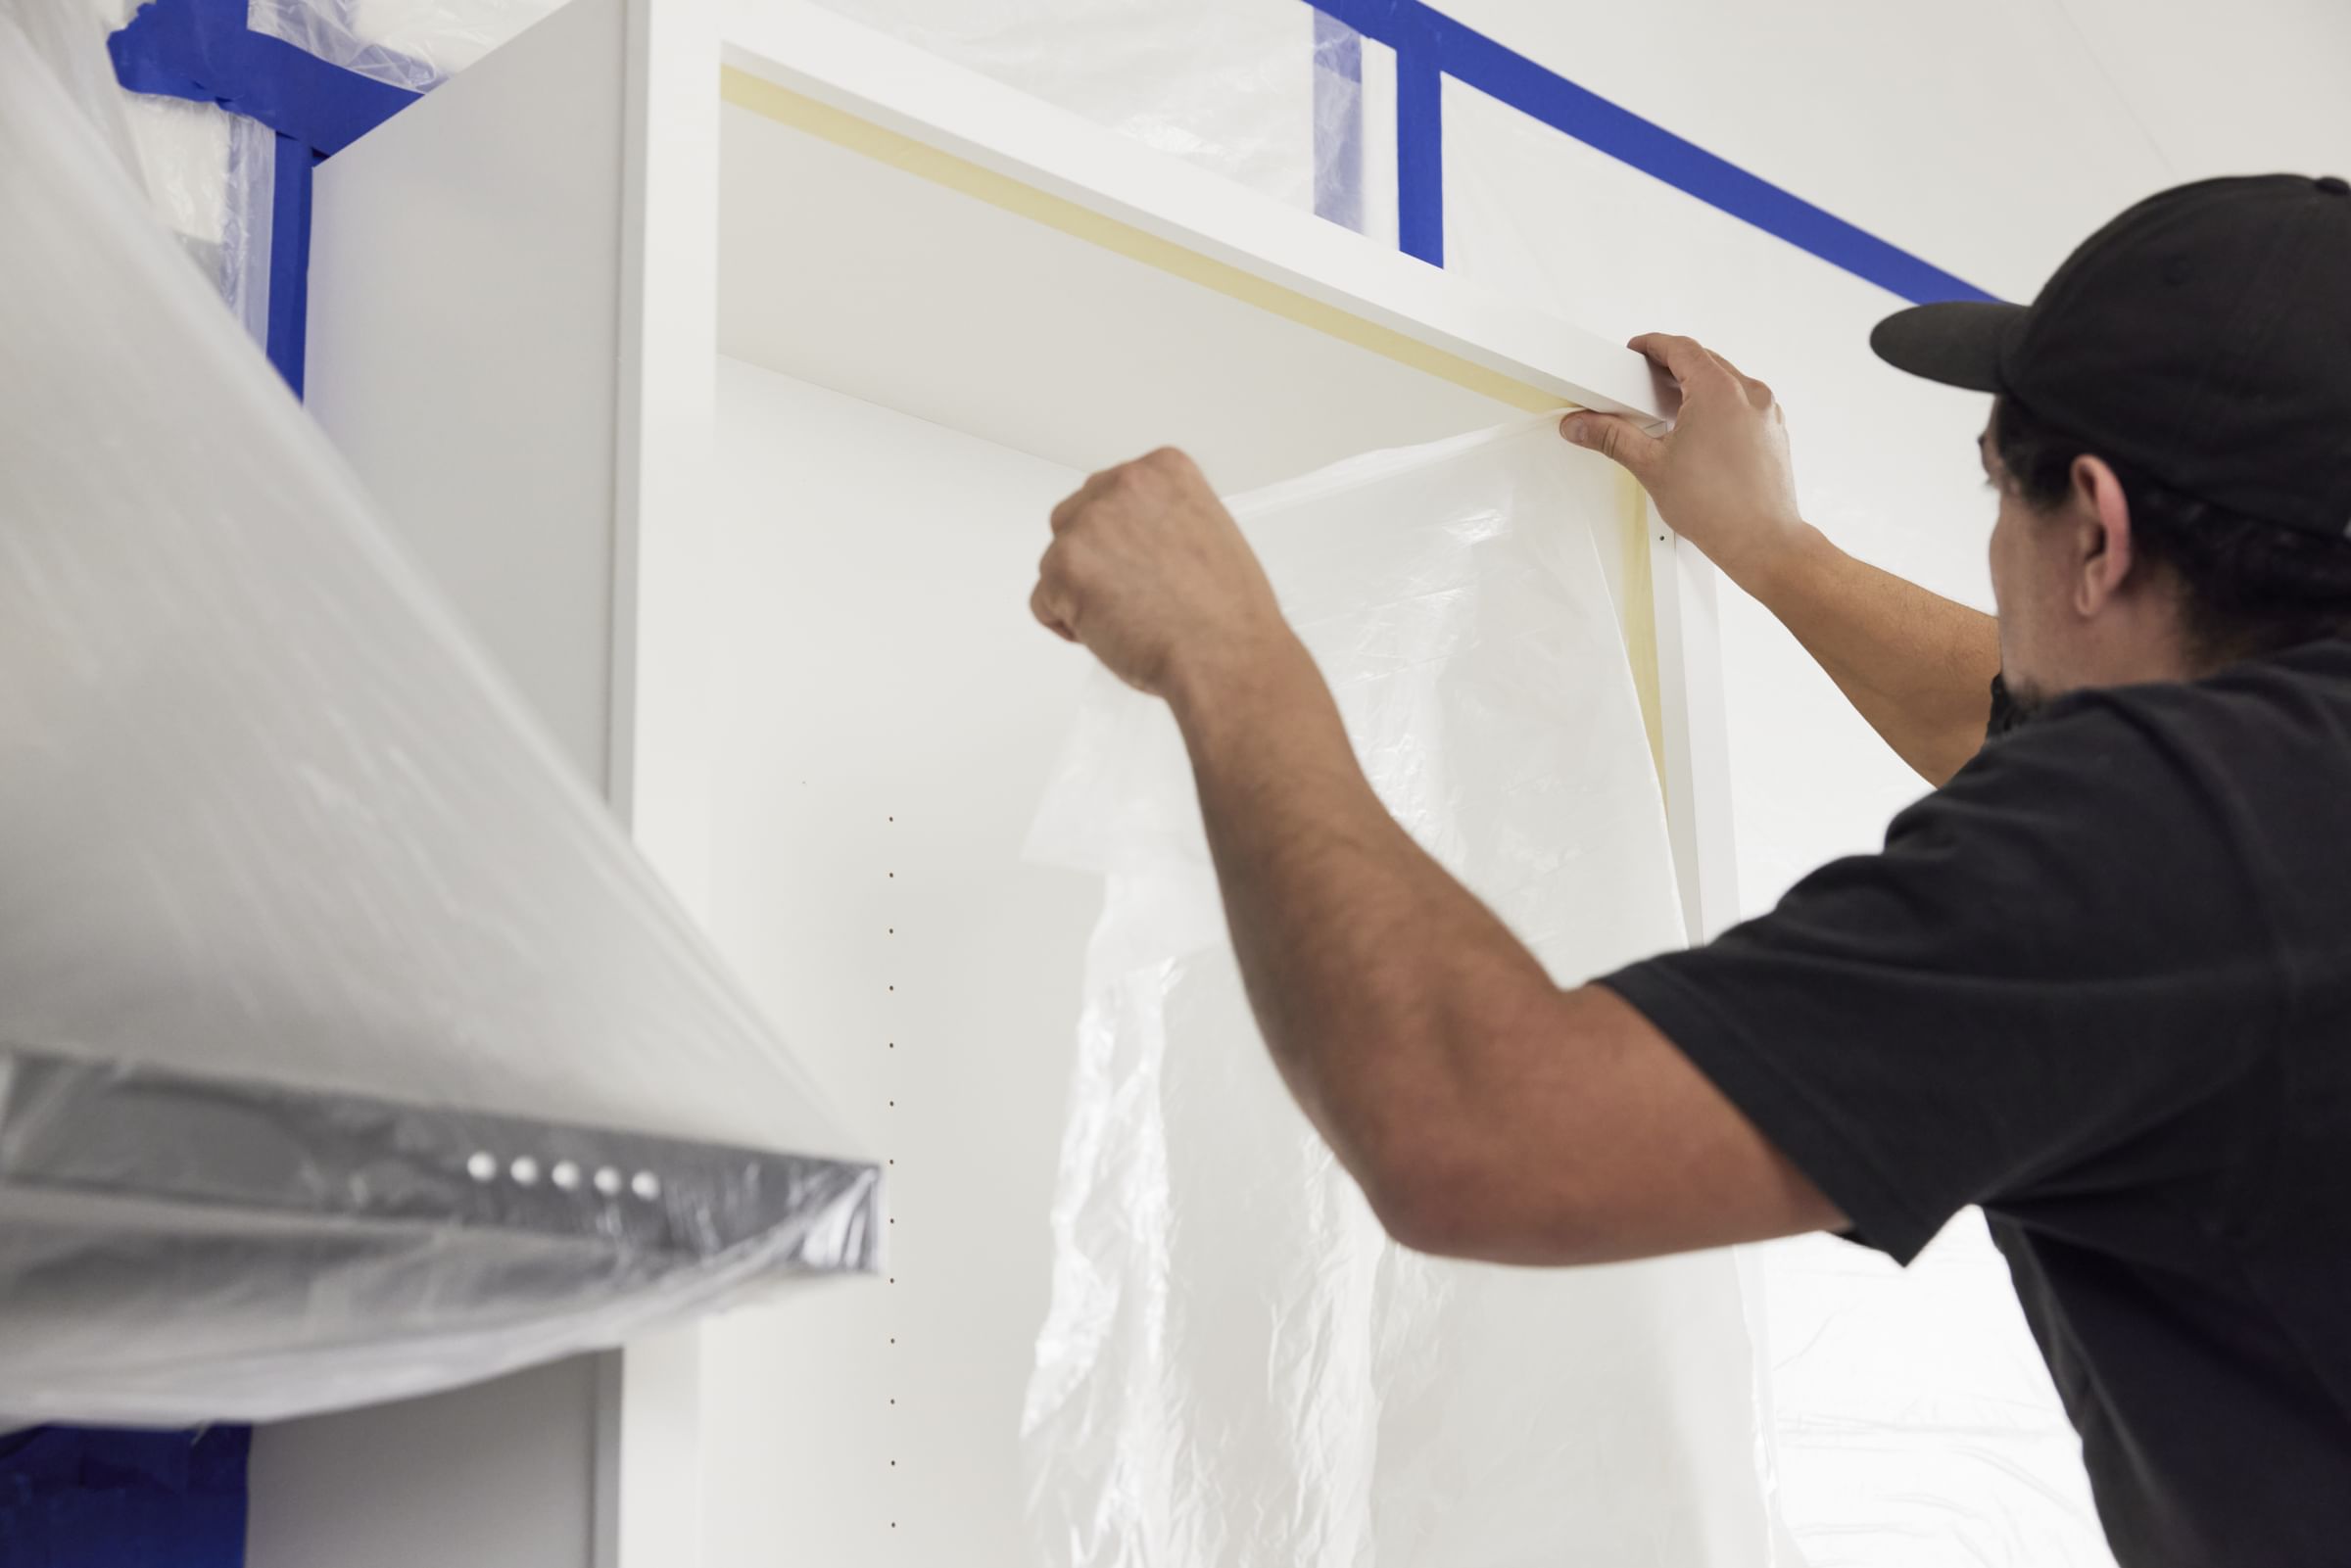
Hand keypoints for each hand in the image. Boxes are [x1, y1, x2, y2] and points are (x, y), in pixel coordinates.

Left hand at [1031, 448, 1294, 701]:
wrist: (1226, 655)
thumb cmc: (1228, 613)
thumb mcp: (1206, 531)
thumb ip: (1160, 520)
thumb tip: (1128, 539)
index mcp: (1163, 469)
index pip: (1111, 494)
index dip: (1121, 539)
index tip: (1144, 566)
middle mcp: (1122, 484)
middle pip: (1074, 519)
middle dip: (1093, 560)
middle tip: (1133, 597)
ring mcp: (1088, 524)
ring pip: (1056, 561)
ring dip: (1081, 593)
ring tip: (1132, 618)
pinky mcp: (1063, 568)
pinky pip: (1042, 602)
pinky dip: (1069, 627)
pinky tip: (1113, 634)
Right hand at [1561, 333, 1809, 593]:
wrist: (1763, 542)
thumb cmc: (1719, 509)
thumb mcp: (1651, 467)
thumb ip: (1611, 438)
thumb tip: (1582, 426)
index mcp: (1718, 392)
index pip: (1680, 348)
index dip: (1653, 345)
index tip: (1637, 350)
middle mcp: (1749, 394)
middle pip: (1704, 359)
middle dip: (1671, 364)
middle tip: (1644, 380)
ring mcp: (1766, 412)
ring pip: (1726, 379)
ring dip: (1696, 384)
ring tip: (1669, 408)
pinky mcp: (1773, 430)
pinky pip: (1744, 401)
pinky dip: (1719, 403)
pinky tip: (1699, 430)